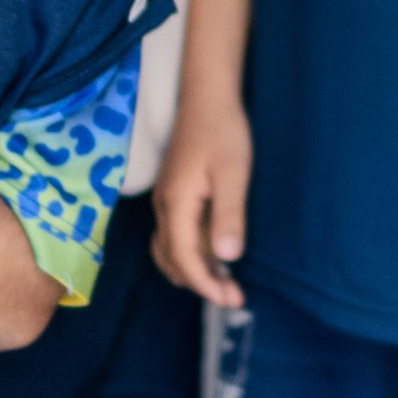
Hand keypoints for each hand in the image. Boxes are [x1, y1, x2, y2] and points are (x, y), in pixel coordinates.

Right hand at [153, 93, 254, 307]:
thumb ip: (228, 215)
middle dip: (200, 283)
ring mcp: (165, 201)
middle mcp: (163, 207)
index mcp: (176, 204)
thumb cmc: (223, 132)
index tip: (231, 300)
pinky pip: (174, 236)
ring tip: (226, 282)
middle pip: (172, 260)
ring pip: (169, 251)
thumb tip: (228, 257)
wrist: (207, 97)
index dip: (205, 284)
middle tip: (234, 296)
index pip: (184, 258)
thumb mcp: (233, 173)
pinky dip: (191, 254)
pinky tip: (216, 255)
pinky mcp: (172, 195)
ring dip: (194, 271)